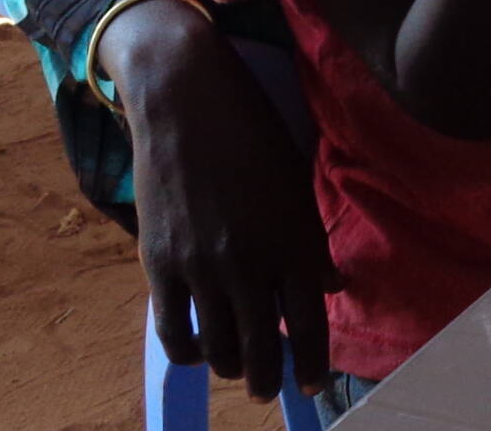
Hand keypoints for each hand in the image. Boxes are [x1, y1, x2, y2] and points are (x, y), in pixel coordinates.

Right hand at [116, 3, 338, 399]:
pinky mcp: (160, 265)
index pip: (309, 319)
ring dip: (232, 367)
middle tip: (270, 388)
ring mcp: (202, 266)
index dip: (314, 360)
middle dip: (269, 376)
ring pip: (220, 345)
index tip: (315, 382)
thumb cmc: (255, 134)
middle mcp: (250, 260)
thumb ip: (312, 242)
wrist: (188, 103)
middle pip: (263, 344)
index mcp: (292, 238)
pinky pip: (175, 330)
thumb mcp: (297, 183)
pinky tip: (201, 351)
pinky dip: (191, 351)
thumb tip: (330, 288)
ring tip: (239, 371)